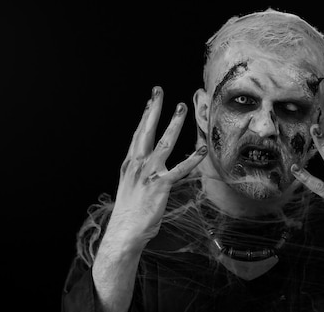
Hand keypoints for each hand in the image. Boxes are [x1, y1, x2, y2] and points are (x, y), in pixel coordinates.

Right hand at [105, 86, 207, 249]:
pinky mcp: (160, 186)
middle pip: (146, 131)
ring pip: (164, 143)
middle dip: (154, 110)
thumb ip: (138, 175)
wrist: (123, 233)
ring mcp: (148, 174)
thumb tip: (145, 169)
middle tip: (159, 91)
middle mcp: (137, 165)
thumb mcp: (130, 188)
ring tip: (181, 108)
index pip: (138, 135)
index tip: (150, 101)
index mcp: (129, 164)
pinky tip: (201, 151)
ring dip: (173, 124)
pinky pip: (179, 170)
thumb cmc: (129, 214)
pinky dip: (191, 160)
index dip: (145, 116)